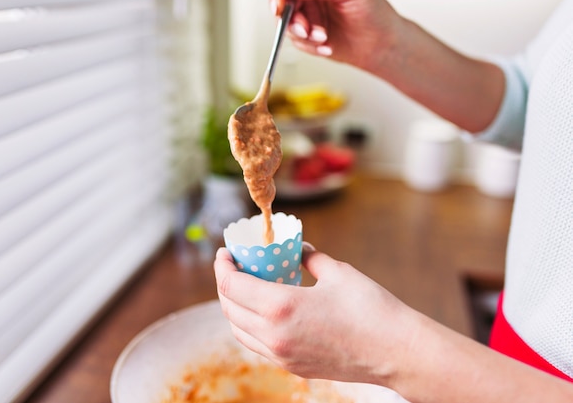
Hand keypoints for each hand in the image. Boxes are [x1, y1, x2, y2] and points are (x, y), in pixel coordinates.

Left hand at [213, 246, 419, 385]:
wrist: (396, 352)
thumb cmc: (371, 309)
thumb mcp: (338, 272)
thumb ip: (310, 259)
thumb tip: (298, 251)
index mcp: (281, 307)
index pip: (231, 286)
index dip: (222, 266)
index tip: (224, 253)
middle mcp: (274, 335)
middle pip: (229, 309)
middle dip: (224, 284)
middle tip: (233, 267)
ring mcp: (282, 356)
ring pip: (240, 331)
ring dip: (234, 308)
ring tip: (245, 288)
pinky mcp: (292, 367)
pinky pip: (257, 346)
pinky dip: (250, 327)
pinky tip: (263, 313)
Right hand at [269, 0, 401, 72]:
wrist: (382, 45)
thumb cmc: (373, 14)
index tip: (278, 7)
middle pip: (283, 6)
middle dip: (294, 21)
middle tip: (305, 30)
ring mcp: (310, 17)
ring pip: (288, 27)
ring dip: (305, 37)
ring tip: (323, 38)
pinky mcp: (310, 37)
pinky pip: (298, 43)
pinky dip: (311, 48)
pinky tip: (327, 47)